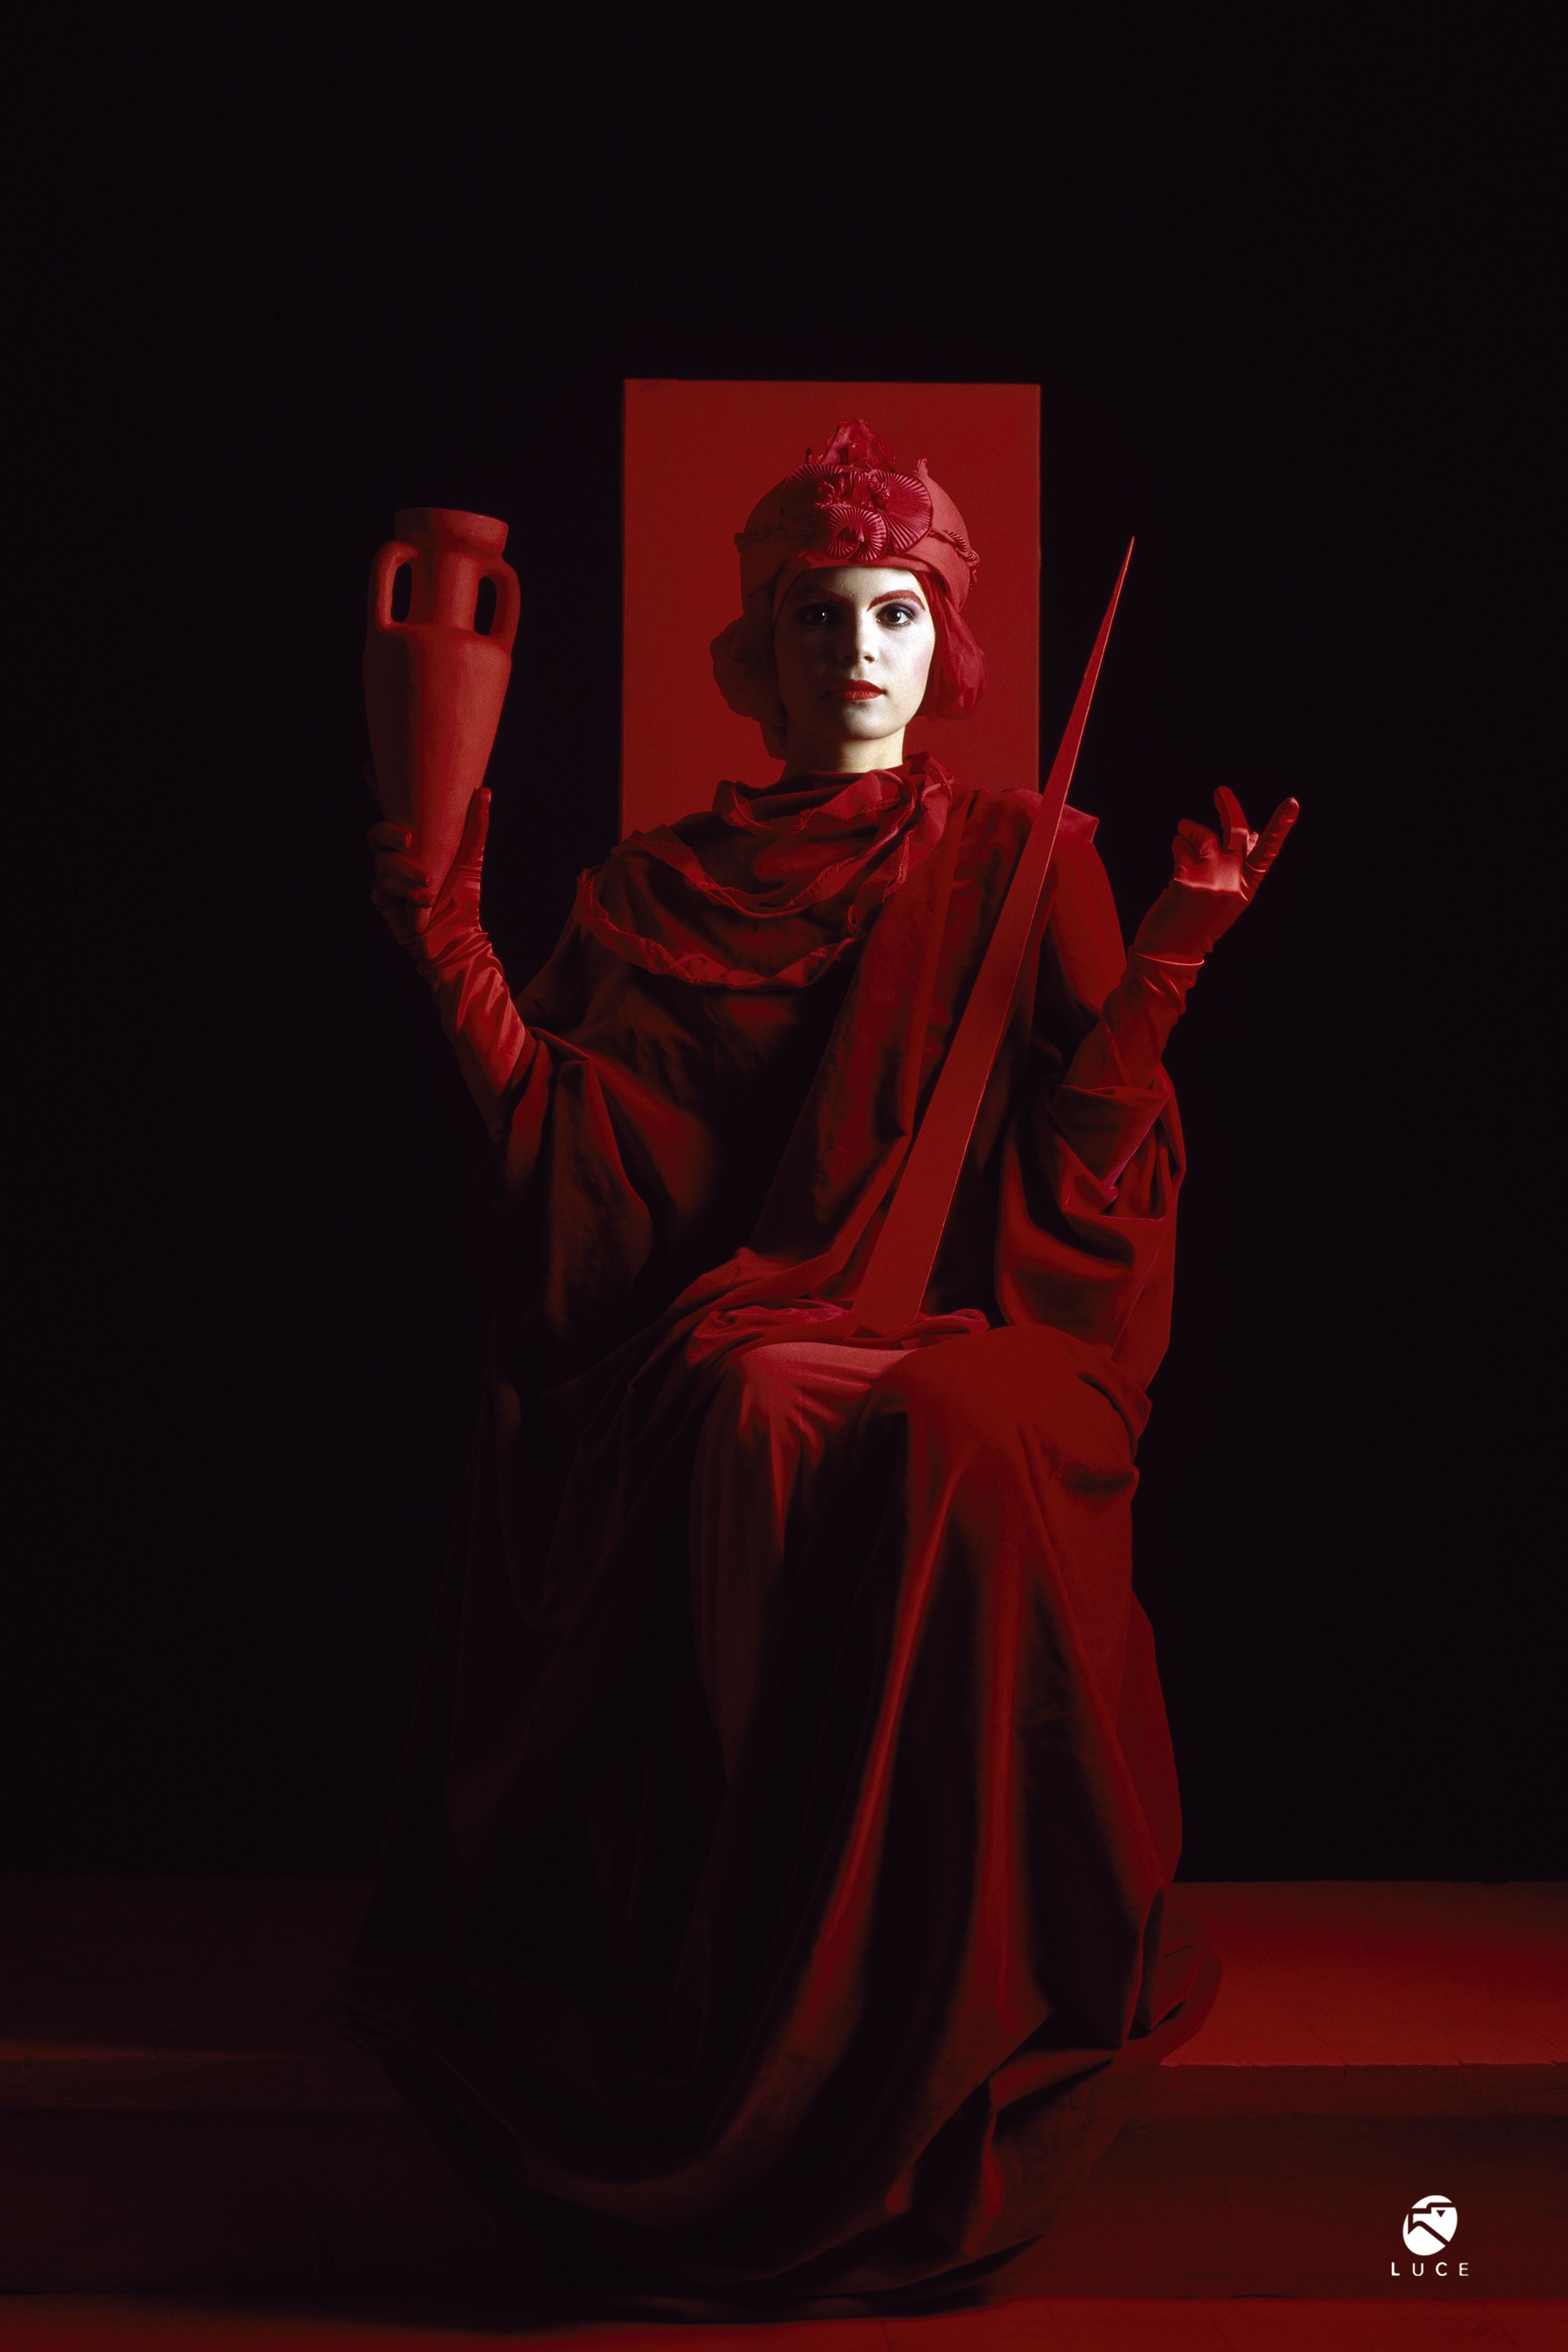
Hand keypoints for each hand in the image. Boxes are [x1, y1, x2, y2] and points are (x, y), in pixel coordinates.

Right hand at [368, 785, 489, 953]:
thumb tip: (484, 791)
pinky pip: (384, 885)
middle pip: (376, 833)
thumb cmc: (463, 898)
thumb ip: (476, 826)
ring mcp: (388, 878)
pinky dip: (406, 891)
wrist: (457, 937)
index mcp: (416, 842)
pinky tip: (423, 900)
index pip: (394, 812)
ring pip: (381, 860)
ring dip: (404, 869)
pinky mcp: (383, 898)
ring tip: (428, 881)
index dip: (379, 789)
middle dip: (388, 831)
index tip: (371, 767)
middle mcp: (398, 857)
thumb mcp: (471, 859)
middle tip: (408, 838)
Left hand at [1131, 787, 1298, 961]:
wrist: (1171, 952)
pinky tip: (1176, 853)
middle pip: (1236, 832)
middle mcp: (1233, 881)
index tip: (1293, 803)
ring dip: (1189, 829)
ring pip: (1204, 835)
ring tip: (1182, 831)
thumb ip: (1237, 867)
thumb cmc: (1196, 921)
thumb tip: (1252, 833)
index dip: (1281, 826)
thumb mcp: (1225, 897)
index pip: (1267, 851)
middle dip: (1229, 807)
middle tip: (1220, 791)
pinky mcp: (1188, 877)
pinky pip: (1182, 847)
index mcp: (1246, 887)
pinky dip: (1178, 845)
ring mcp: (1212, 878)